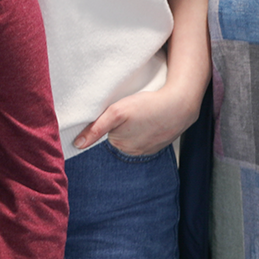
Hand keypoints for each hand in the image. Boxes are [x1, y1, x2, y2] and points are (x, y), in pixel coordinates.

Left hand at [73, 80, 201, 154]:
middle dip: (121, 125)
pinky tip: (150, 120)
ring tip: (141, 115)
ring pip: (132, 137)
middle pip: (118, 136)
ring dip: (134, 127)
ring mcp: (147, 150)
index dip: (108, 121)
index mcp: (120, 146)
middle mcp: (132, 152)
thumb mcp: (117, 112)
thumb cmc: (148, 106)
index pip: (105, 133)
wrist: (180, 106)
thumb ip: (96, 128)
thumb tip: (78, 144)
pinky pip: (145, 138)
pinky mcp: (158, 145)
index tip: (119, 113)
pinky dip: (145, 130)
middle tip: (131, 111)